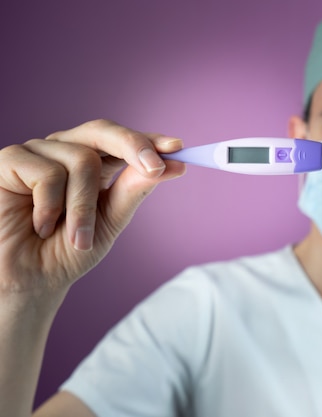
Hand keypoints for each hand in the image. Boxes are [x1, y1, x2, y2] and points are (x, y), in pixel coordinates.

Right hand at [0, 119, 185, 301]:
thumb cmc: (68, 250)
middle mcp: (65, 150)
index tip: (178, 148)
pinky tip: (41, 226)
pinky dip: (52, 207)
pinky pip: (47, 173)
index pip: (124, 141)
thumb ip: (134, 189)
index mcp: (92, 162)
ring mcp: (37, 153)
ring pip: (81, 160)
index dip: (150, 140)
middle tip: (155, 169)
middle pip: (103, 130)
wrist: (29, 281)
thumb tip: (169, 165)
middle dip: (133, 147)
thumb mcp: (110, 220)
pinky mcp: (10, 161)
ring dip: (84, 208)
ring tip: (78, 238)